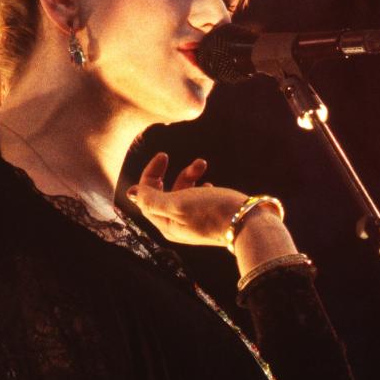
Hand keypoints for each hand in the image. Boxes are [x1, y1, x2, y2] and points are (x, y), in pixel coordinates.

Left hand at [127, 153, 247, 246]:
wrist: (249, 223)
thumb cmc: (212, 211)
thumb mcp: (177, 203)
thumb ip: (151, 199)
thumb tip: (130, 192)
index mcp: (165, 223)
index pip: (145, 195)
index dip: (150, 174)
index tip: (163, 155)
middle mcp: (176, 225)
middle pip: (160, 194)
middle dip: (165, 173)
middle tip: (168, 155)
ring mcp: (193, 222)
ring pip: (180, 192)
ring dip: (186, 175)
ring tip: (201, 163)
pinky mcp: (208, 218)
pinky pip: (196, 198)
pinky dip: (199, 186)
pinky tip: (208, 183)